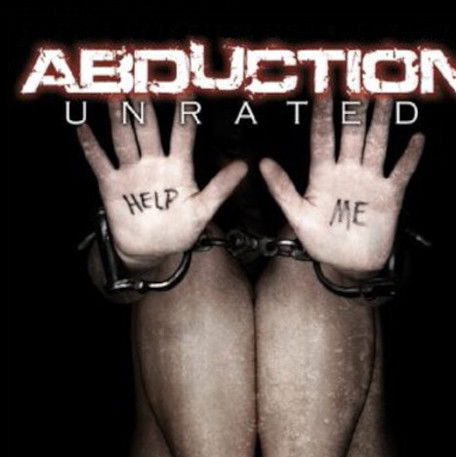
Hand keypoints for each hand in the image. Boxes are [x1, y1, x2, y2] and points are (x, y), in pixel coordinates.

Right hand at [77, 101, 246, 270]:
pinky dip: (91, 145)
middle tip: (141, 78)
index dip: (184, 113)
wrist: (152, 251)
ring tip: (115, 94)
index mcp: (178, 167)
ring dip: (119, 118)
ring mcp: (132, 172)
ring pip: (124, 139)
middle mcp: (154, 163)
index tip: (186, 88)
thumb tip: (244, 166)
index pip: (182, 134)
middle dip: (145, 106)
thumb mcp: (203, 211)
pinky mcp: (112, 185)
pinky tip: (83, 126)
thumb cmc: (179, 230)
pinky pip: (99, 162)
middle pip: (148, 129)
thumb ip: (220, 188)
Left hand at [260, 96, 423, 276]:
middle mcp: (347, 171)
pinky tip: (416, 138)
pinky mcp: (389, 195)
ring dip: (381, 122)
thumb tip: (262, 162)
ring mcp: (369, 181)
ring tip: (385, 96)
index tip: (321, 89)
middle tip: (358, 80)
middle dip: (354, 109)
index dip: (321, 114)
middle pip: (351, 133)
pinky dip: (409, 157)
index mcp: (323, 174)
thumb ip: (282, 189)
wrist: (346, 265)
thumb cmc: (320, 241)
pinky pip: (401, 172)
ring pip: (376, 144)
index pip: (322, 137)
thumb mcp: (297, 216)